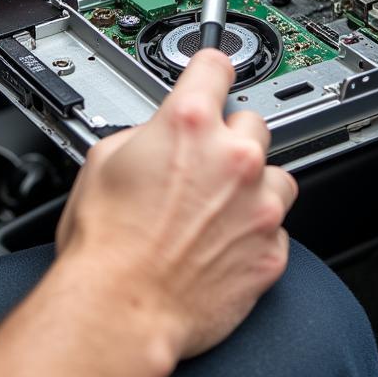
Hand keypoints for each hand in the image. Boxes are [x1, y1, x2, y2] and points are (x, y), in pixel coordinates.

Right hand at [55, 49, 298, 359]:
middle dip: (228, 139)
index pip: (215, 66)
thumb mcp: (101, 159)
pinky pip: (276, 228)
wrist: (120, 310)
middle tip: (200, 166)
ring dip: (252, 185)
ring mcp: (260, 205)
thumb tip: (155, 135)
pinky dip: (254, 232)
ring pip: (276, 175)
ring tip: (216, 209)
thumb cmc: (105, 245)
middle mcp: (233, 158)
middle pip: (252, 122)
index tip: (213, 73)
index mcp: (188, 124)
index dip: (209, 69)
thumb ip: (142, 133)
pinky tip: (220, 245)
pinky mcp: (272, 250)